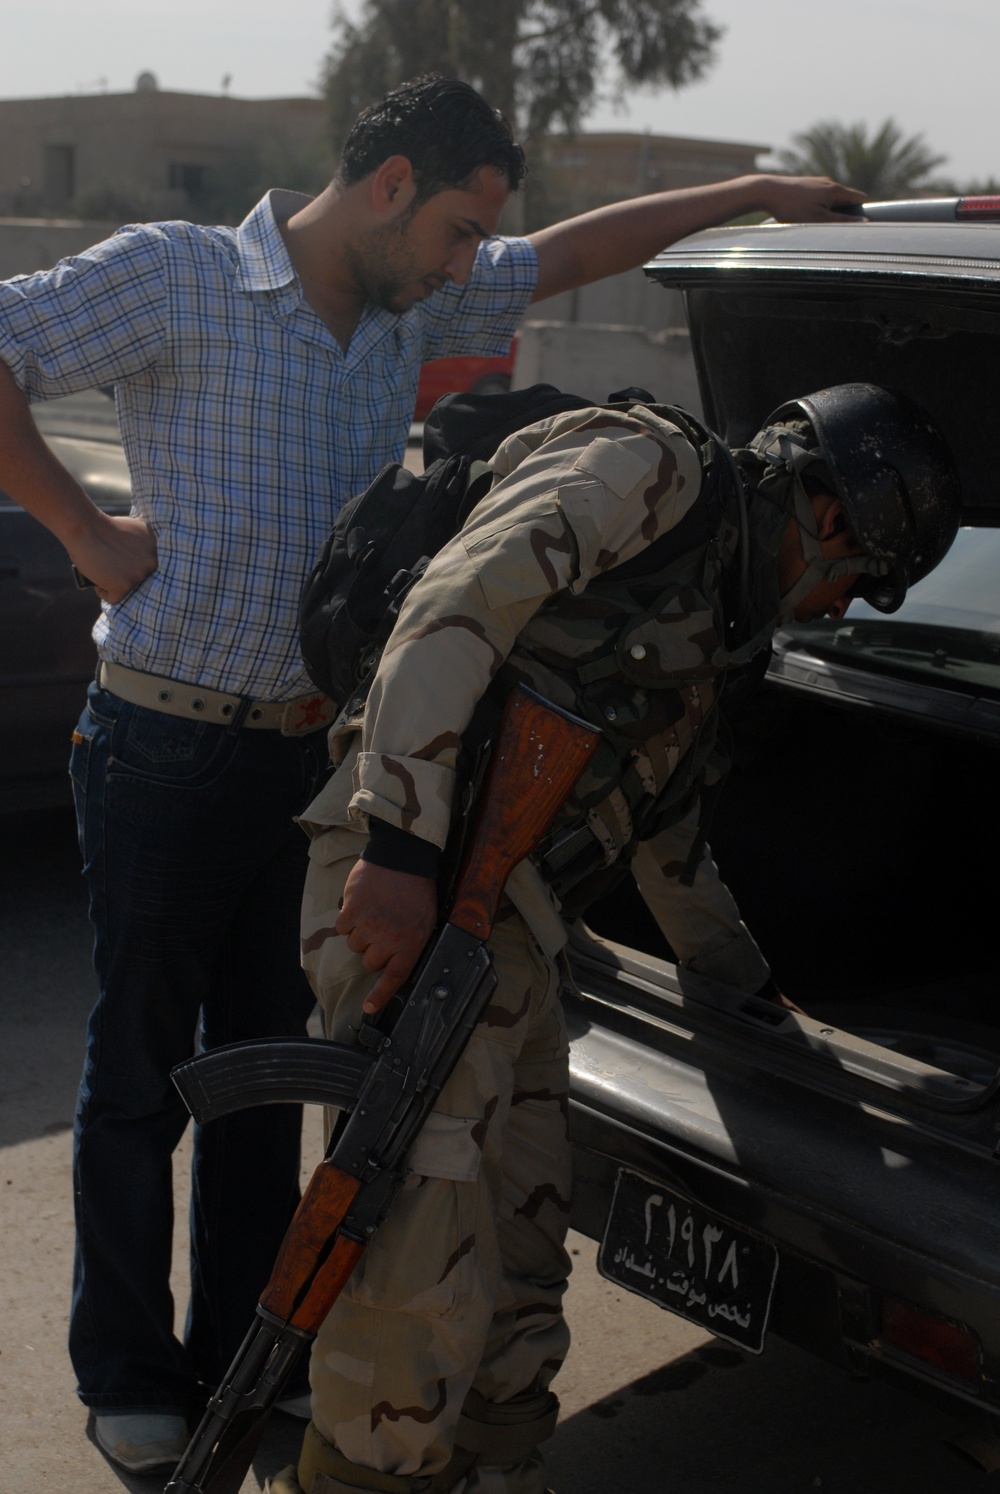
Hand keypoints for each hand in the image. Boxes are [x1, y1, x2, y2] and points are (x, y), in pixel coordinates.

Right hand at [68, 512, 157, 602]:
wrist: (84, 527)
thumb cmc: (101, 526)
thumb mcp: (132, 528)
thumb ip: (140, 543)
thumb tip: (139, 558)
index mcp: (156, 548)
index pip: (146, 566)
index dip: (131, 564)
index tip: (119, 559)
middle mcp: (152, 562)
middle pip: (138, 579)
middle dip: (122, 575)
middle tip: (108, 566)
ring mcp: (138, 575)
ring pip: (126, 589)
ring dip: (112, 583)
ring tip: (100, 570)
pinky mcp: (124, 586)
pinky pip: (114, 598)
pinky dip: (102, 591)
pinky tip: (95, 579)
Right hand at [336, 859, 437, 1013]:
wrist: (403, 856)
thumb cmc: (416, 888)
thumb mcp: (425, 920)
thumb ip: (410, 944)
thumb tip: (394, 963)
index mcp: (411, 942)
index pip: (394, 977)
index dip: (379, 995)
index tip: (368, 1008)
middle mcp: (389, 938)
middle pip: (370, 961)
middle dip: (373, 949)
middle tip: (383, 928)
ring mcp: (369, 925)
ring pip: (354, 944)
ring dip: (361, 932)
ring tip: (374, 911)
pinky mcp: (352, 911)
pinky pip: (342, 927)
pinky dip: (348, 918)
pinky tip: (361, 904)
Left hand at [756, 173, 865, 222]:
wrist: (767, 191)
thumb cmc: (792, 207)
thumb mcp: (818, 219)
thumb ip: (841, 221)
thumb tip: (865, 222)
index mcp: (835, 190)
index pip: (860, 198)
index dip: (864, 212)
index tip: (865, 226)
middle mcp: (829, 183)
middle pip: (847, 199)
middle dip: (848, 214)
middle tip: (842, 231)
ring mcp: (817, 183)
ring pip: (832, 199)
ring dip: (832, 212)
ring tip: (823, 226)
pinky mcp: (806, 186)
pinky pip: (820, 198)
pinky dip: (821, 208)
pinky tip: (810, 218)